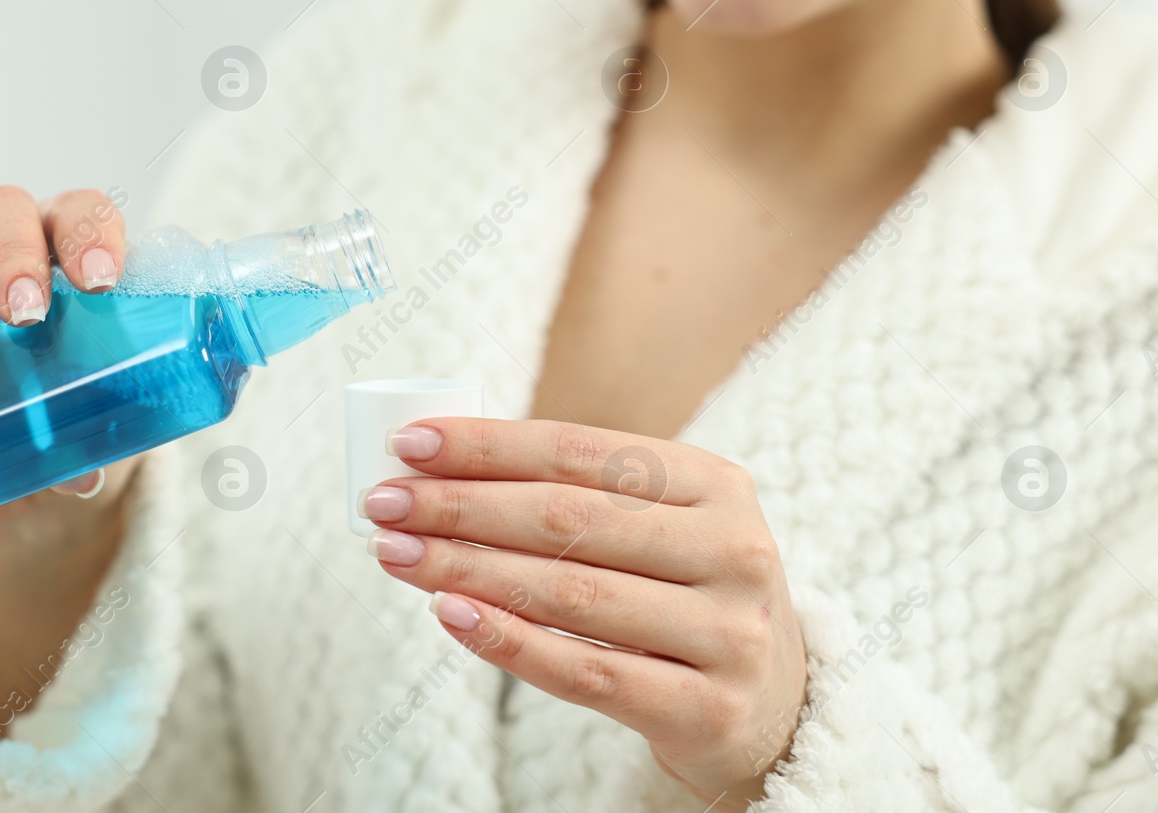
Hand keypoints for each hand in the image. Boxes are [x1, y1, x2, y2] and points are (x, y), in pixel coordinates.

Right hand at [0, 185, 143, 725]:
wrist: (21, 445)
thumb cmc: (73, 402)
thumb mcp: (93, 410)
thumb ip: (94, 432)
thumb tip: (85, 476)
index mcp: (63, 256)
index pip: (79, 215)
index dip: (91, 235)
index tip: (100, 282)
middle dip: (14, 259)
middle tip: (28, 316)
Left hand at [363, 418, 806, 809]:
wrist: (774, 712)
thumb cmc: (684, 598)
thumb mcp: (661, 530)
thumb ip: (575, 495)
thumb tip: (440, 469)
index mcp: (716, 484)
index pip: (580, 451)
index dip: (488, 446)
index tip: (409, 444)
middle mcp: (733, 550)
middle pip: (567, 518)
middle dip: (461, 506)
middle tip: (384, 503)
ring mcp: (727, 632)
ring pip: (569, 592)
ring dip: (466, 569)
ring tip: (397, 554)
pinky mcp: (707, 708)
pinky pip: (585, 671)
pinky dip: (508, 641)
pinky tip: (448, 615)